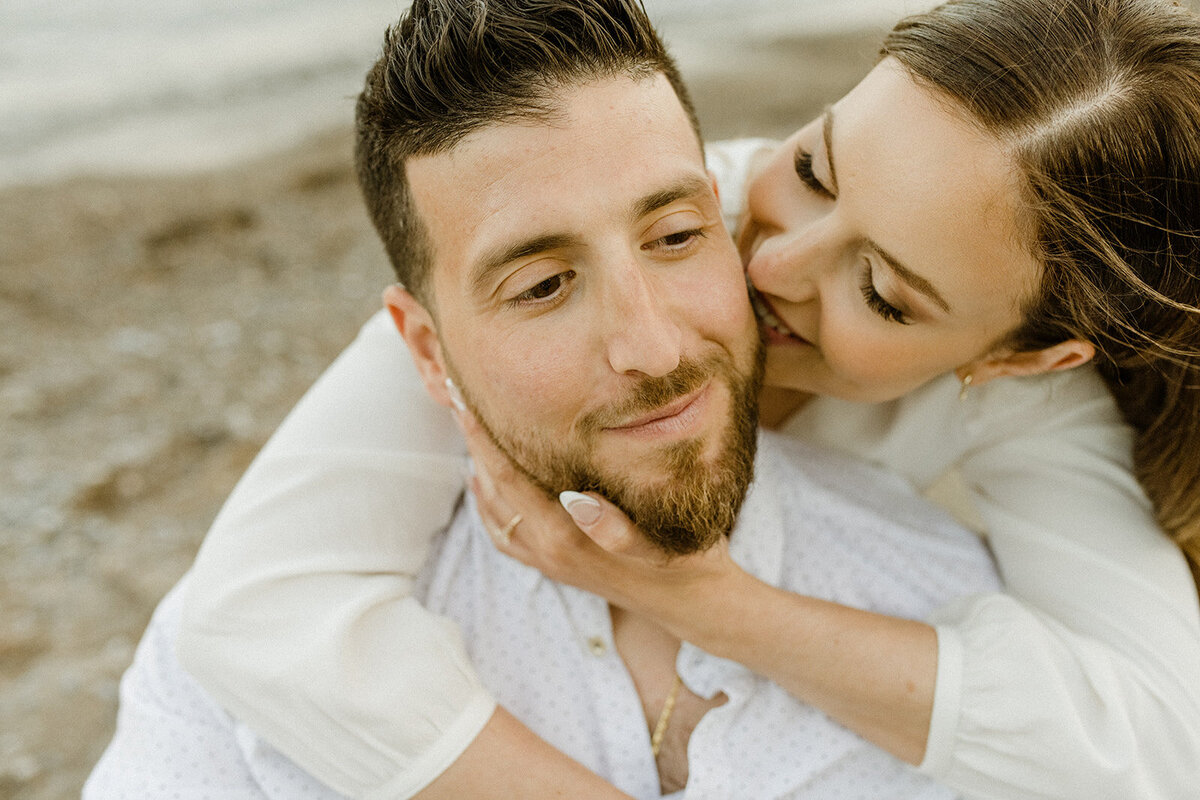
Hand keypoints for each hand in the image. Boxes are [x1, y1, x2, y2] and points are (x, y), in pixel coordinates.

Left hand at [454, 406, 740, 620]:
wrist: (690, 603)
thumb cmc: (681, 559)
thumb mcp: (657, 543)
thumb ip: (615, 528)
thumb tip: (576, 500)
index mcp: (563, 537)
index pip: (508, 477)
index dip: (484, 437)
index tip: (466, 399)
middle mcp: (545, 550)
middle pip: (492, 488)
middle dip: (474, 443)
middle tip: (457, 398)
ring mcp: (545, 560)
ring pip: (493, 509)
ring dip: (479, 468)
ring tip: (470, 428)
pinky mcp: (552, 566)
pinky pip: (503, 533)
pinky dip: (488, 503)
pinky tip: (487, 482)